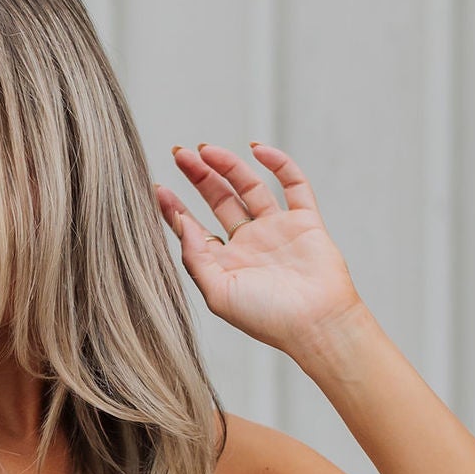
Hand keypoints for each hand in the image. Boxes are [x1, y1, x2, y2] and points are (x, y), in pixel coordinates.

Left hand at [155, 143, 362, 357]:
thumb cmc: (267, 318)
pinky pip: (293, 185)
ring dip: (228, 165)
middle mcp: (250, 243)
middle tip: (179, 153)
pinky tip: (257, 149)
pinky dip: (278, 164)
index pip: (195, 227)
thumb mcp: (218, 292)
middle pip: (220, 200)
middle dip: (199, 176)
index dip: (175, 207)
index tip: (158, 188)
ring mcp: (278, 230)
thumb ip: (195, 256)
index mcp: (226, 263)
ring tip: (206, 149)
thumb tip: (178, 220)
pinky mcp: (305, 222)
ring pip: (250, 187)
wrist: (316, 324)